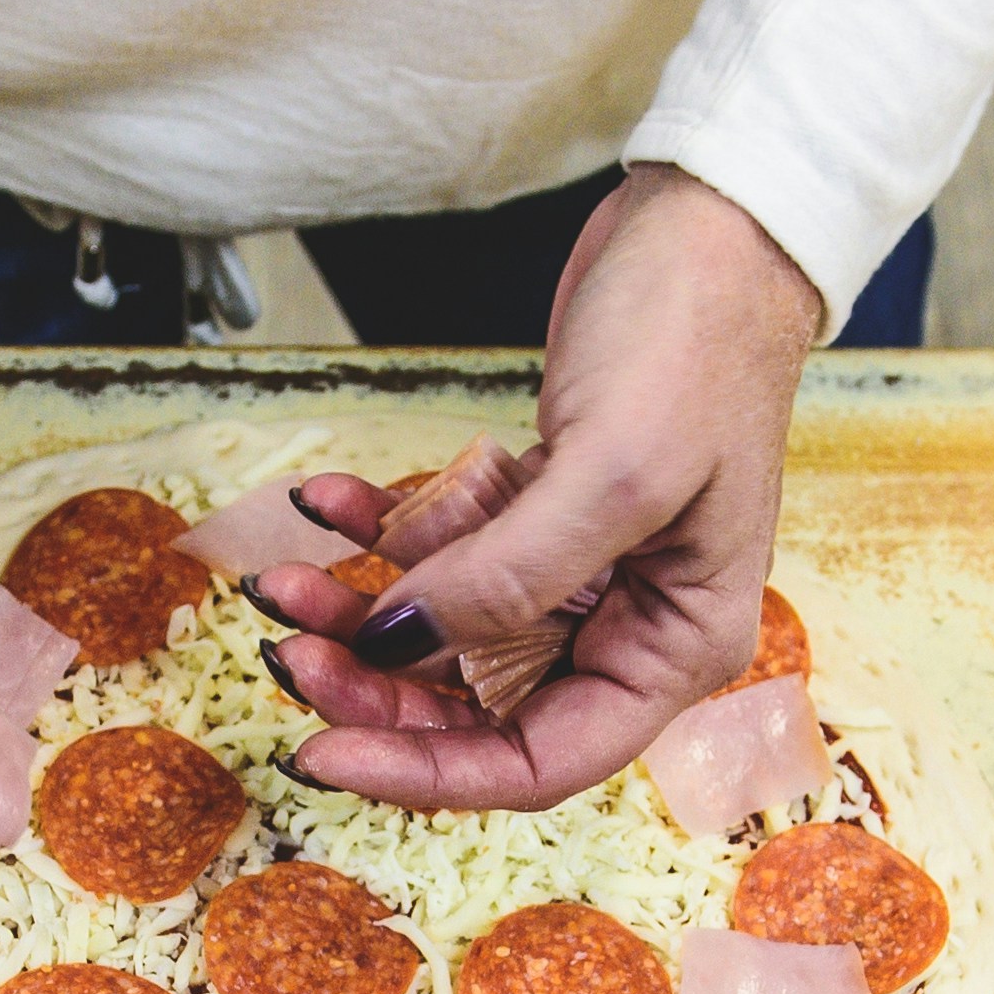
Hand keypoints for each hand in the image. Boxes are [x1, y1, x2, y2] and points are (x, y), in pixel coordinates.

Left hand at [258, 165, 822, 807]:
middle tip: (287, 650)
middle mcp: (630, 623)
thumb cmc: (700, 339)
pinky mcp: (543, 506)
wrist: (713, 220)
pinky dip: (383, 529)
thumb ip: (507, 578)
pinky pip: (446, 546)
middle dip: (375, 687)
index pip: (541, 760)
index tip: (321, 750)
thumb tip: (399, 644)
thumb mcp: (611, 473)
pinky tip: (326, 505)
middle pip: (479, 704)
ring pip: (448, 630)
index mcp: (676, 647)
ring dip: (357, 608)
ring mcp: (584, 565)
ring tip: (280, 576)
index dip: (426, 772)